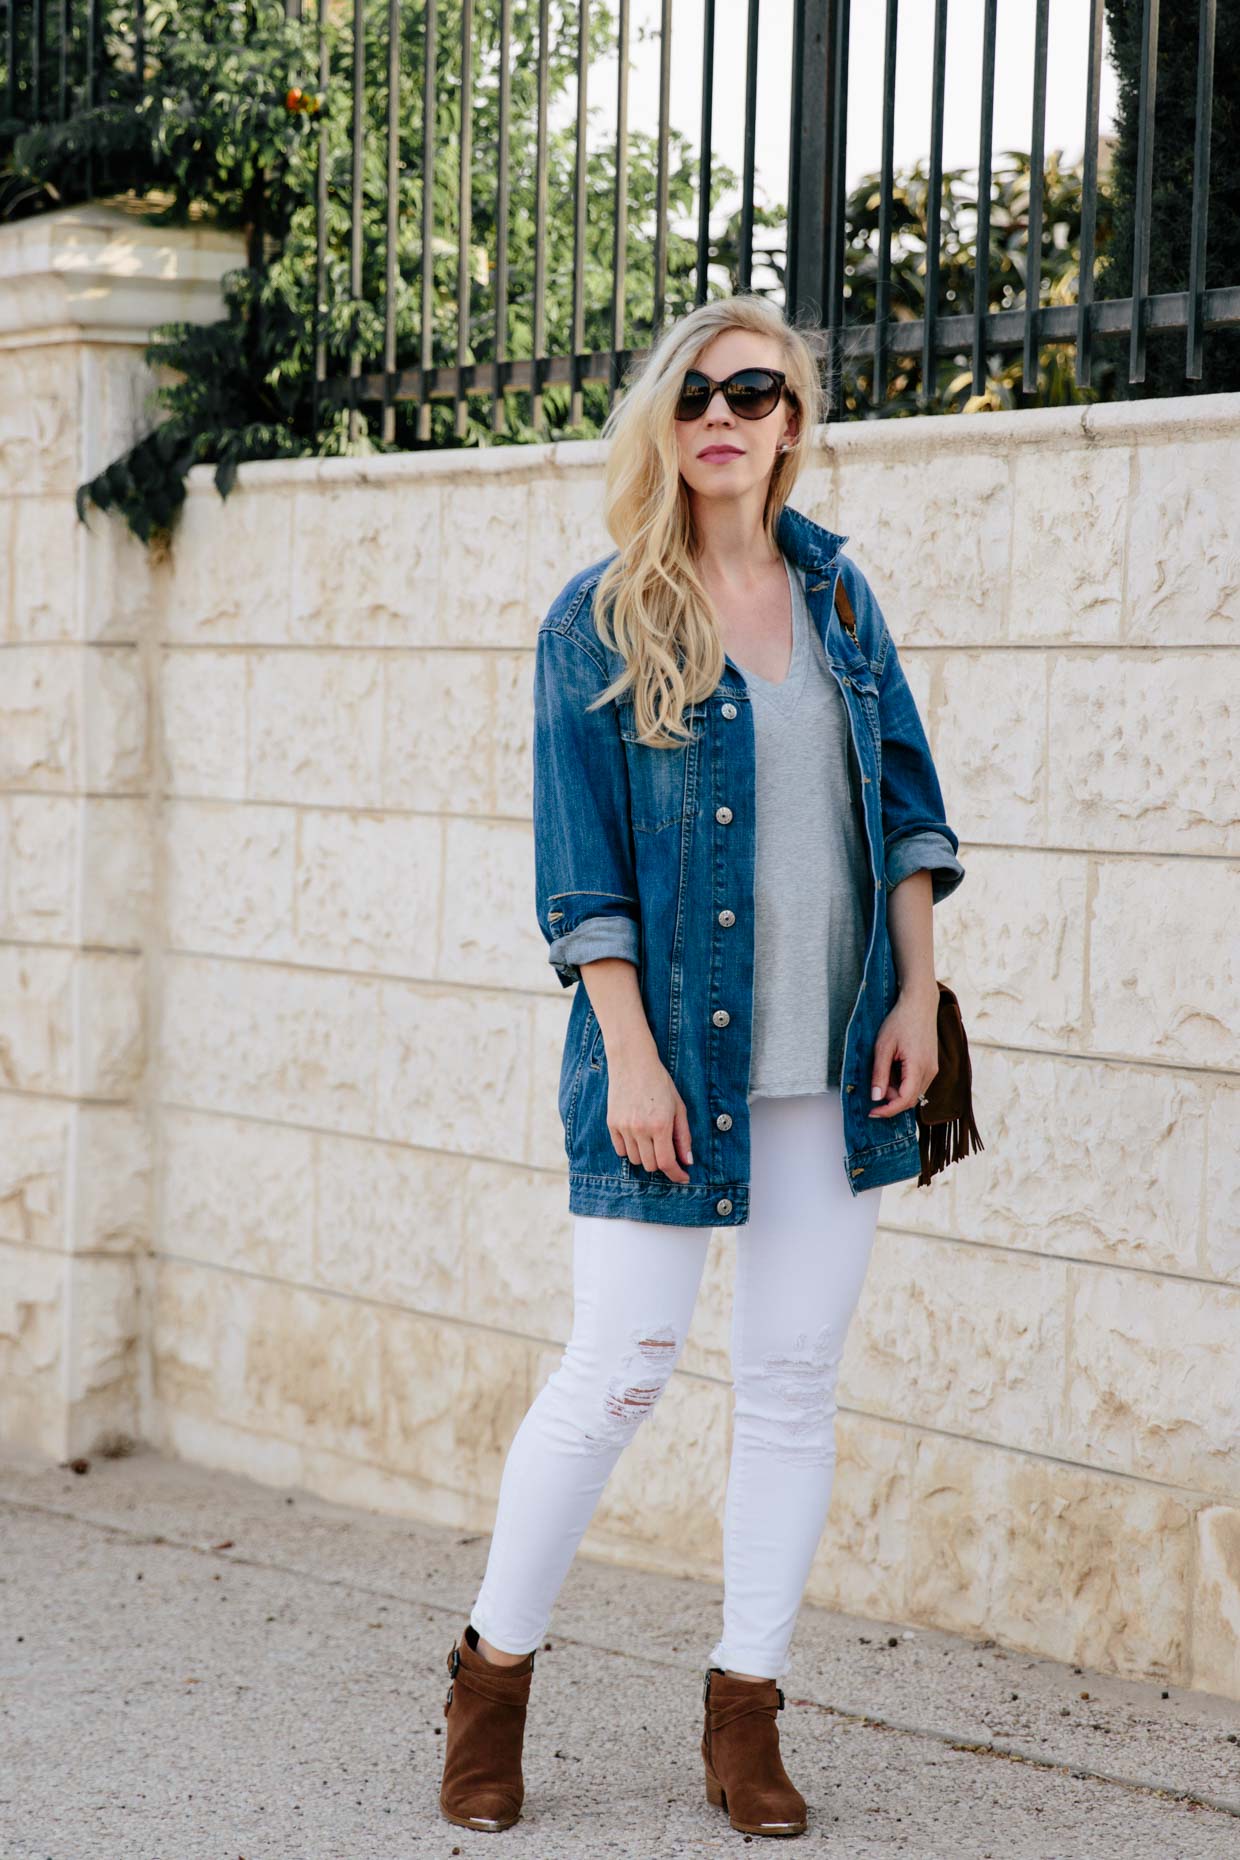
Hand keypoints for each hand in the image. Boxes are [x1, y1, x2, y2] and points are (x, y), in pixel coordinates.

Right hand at [607, 1046, 693, 1181]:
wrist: (632, 1062)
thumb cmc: (660, 1083)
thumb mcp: (679, 1107)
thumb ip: (683, 1136)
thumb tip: (687, 1161)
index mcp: (660, 1124)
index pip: (667, 1162)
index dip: (676, 1174)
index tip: (683, 1177)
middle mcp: (640, 1129)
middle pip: (651, 1165)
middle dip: (662, 1163)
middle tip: (668, 1151)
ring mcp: (624, 1127)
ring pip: (636, 1160)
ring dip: (646, 1156)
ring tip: (651, 1138)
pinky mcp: (611, 1124)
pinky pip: (621, 1151)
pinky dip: (631, 1149)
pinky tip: (637, 1136)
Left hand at [868, 987, 938, 1118]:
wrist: (919, 1005)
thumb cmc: (900, 1021)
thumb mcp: (883, 1047)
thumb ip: (880, 1074)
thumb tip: (876, 1097)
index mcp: (918, 1067)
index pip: (905, 1100)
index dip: (888, 1110)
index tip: (872, 1112)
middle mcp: (930, 1071)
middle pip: (910, 1100)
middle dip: (891, 1101)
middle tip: (876, 1088)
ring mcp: (933, 1069)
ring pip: (915, 1093)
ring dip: (897, 1092)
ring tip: (885, 1073)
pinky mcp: (932, 1065)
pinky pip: (918, 1084)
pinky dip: (904, 1084)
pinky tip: (894, 1070)